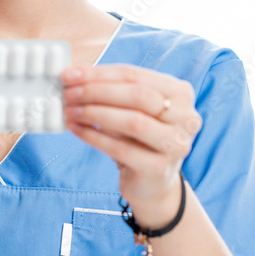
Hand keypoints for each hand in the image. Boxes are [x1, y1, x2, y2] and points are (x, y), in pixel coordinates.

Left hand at [60, 64, 201, 221]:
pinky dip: (94, 137)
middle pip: (137, 95)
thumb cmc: (138, 137)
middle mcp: (186, 117)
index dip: (99, 74)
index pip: (135, 75)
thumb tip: (72, 77)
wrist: (152, 181)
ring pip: (132, 122)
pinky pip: (121, 149)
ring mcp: (176, 144)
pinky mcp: (159, 168)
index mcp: (180, 93)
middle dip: (97, 92)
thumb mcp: (131, 109)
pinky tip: (76, 129)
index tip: (70, 75)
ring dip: (95, 113)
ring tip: (70, 111)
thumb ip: (110, 90)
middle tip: (68, 93)